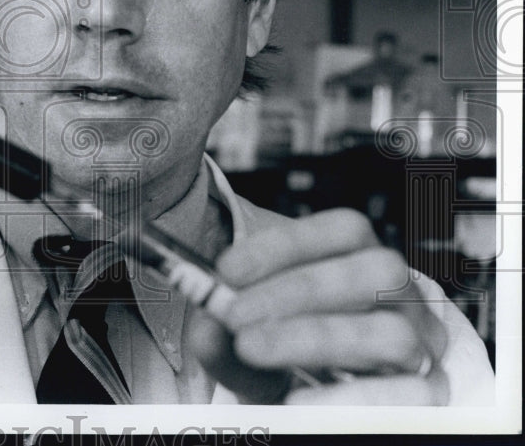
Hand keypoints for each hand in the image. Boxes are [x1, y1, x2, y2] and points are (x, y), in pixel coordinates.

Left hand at [186, 208, 448, 404]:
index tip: (226, 269)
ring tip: (253, 349)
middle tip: (234, 315)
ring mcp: (423, 346)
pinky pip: (413, 397)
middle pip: (374, 271)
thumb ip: (224, 335)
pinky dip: (352, 400)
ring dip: (315, 339)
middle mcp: (403, 297)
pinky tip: (298, 403)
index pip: (348, 230)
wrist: (315, 404)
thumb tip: (206, 328)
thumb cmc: (282, 359)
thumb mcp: (246, 341)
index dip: (287, 244)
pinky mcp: (428, 395)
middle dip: (298, 290)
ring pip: (392, 333)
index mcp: (365, 261)